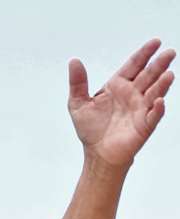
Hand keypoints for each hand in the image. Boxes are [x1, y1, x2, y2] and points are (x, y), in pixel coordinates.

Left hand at [68, 38, 174, 166]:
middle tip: (169, 52)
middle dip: (159, 64)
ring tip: (168, 74)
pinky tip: (159, 101)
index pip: (133, 66)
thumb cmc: (90, 128)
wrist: (97, 152)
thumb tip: (74, 61)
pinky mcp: (144, 125)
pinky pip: (153, 115)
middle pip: (148, 76)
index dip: (144, 54)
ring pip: (154, 93)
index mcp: (118, 86)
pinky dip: (157, 108)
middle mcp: (132, 95)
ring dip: (162, 84)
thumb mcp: (77, 103)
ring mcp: (140, 109)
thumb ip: (77, 83)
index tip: (155, 42)